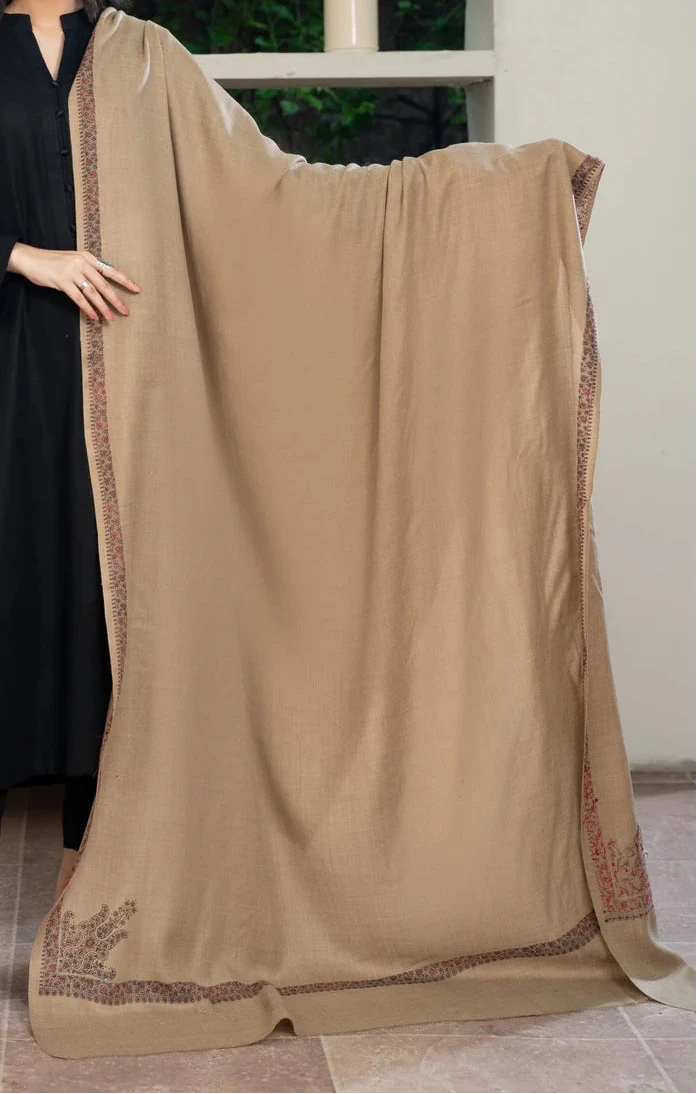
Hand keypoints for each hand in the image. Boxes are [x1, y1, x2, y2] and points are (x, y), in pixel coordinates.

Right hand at [7, 244, 140, 321]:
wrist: (30, 259)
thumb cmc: (53, 262)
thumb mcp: (73, 260)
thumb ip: (87, 270)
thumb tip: (103, 284)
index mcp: (87, 257)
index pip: (110, 270)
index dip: (125, 280)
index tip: (137, 289)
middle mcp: (82, 263)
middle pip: (104, 284)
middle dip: (116, 299)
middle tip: (126, 311)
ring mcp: (72, 271)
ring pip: (93, 293)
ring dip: (103, 307)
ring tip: (111, 318)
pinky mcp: (62, 281)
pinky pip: (78, 298)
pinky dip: (87, 308)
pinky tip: (94, 316)